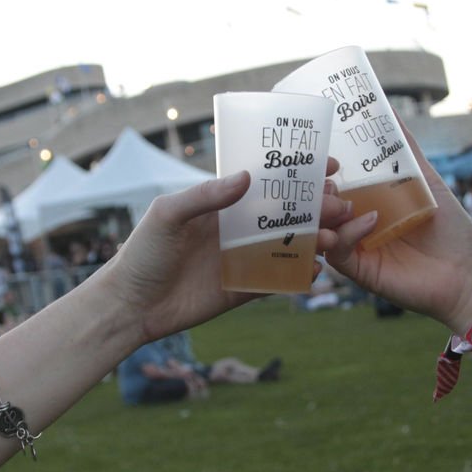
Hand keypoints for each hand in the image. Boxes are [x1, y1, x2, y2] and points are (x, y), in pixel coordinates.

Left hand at [102, 162, 352, 342]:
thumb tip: (248, 178)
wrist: (130, 305)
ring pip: (289, 245)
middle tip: (340, 205)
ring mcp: (243, 258)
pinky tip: (319, 269)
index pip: (267, 182)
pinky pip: (279, 280)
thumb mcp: (168, 215)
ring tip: (334, 237)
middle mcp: (237, 228)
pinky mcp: (244, 289)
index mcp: (222, 204)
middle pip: (287, 213)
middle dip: (317, 208)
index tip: (328, 166)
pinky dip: (301, 275)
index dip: (298, 173)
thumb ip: (205, 196)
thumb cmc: (142, 252)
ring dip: (315, 239)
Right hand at [319, 121, 471, 331]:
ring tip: (342, 202)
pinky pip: (337, 252)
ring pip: (319, 230)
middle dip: (317, 192)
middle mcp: (355, 224)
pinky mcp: (359, 270)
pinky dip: (346, 235)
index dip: (322, 171)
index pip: (333, 184)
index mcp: (366, 202)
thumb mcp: (426, 181)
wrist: (465, 272)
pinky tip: (367, 222)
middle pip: (319, 207)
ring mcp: (355, 248)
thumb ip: (406, 151)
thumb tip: (390, 110)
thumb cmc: (449, 229)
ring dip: (325, 213)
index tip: (326, 157)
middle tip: (328, 180)